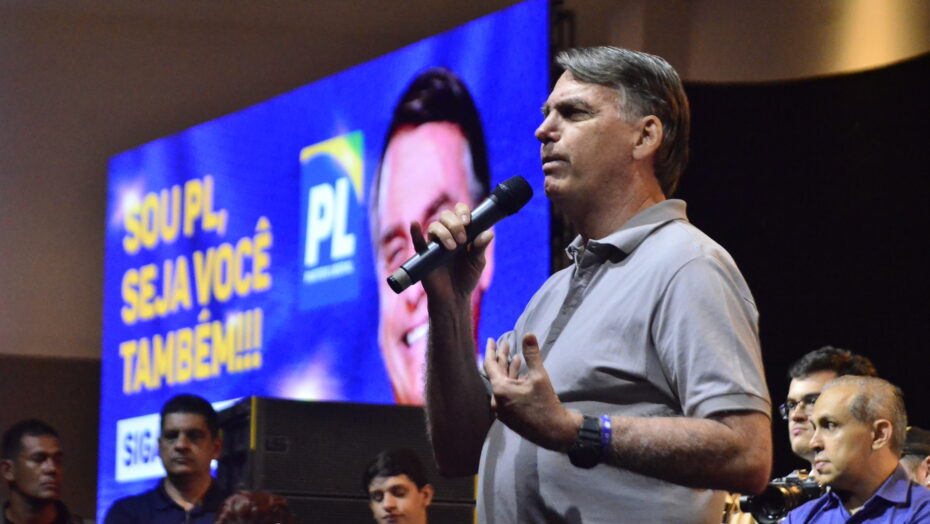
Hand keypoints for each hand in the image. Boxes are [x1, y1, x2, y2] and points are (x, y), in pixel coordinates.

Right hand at [410, 202, 492, 302]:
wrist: (455, 297)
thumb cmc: (467, 278)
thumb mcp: (478, 263)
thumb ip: (481, 248)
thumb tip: (488, 233)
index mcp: (462, 232)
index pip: (459, 213)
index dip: (462, 212)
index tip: (467, 222)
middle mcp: (447, 234)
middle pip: (446, 216)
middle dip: (454, 224)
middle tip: (462, 240)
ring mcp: (434, 244)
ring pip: (434, 226)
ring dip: (444, 232)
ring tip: (452, 248)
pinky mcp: (424, 255)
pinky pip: (417, 240)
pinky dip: (415, 231)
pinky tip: (415, 224)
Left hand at [483, 333, 579, 450]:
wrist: (554, 432)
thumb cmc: (546, 404)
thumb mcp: (539, 377)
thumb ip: (532, 355)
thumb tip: (528, 334)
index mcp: (500, 390)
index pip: (489, 365)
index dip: (491, 350)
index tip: (491, 339)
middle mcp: (496, 400)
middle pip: (496, 374)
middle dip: (502, 358)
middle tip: (505, 344)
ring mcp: (501, 410)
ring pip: (502, 384)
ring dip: (509, 370)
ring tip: (515, 357)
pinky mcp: (508, 416)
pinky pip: (506, 394)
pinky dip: (511, 382)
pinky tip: (520, 375)